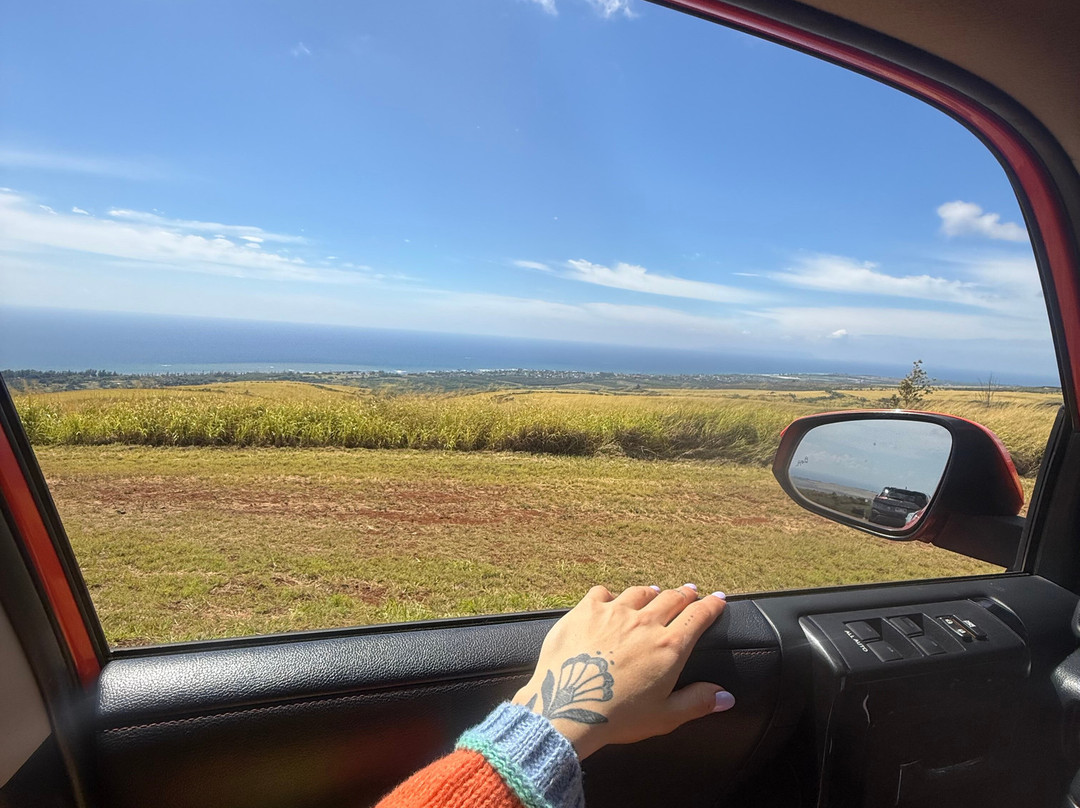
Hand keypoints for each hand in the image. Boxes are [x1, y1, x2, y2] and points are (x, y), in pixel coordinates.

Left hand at [511, 584, 732, 758]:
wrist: (567, 708)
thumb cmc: (617, 718)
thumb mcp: (665, 717)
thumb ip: (698, 702)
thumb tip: (727, 696)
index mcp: (669, 647)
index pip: (698, 616)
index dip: (711, 605)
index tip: (718, 598)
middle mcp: (645, 623)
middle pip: (672, 598)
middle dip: (685, 594)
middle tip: (691, 592)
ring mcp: (614, 612)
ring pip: (639, 593)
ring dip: (651, 592)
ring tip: (655, 592)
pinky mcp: (586, 610)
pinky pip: (603, 592)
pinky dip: (611, 595)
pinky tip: (611, 599)